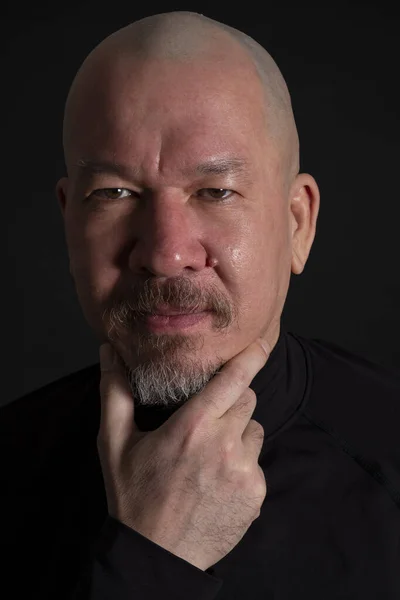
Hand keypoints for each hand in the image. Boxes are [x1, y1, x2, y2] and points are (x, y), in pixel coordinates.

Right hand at [97, 337, 270, 571]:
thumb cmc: (133, 497)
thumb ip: (115, 392)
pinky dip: (243, 464)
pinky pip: (257, 462)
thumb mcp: (114, 443)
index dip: (251, 356)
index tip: (262, 341)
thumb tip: (109, 352)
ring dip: (238, 433)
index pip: (233, 379)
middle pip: (246, 399)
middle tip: (204, 422)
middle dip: (230, 401)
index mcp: (192, 426)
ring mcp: (244, 470)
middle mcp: (224, 444)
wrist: (156, 556)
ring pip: (254, 429)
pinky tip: (217, 481)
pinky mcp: (256, 493)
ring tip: (209, 456)